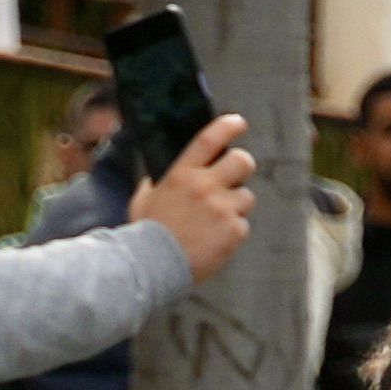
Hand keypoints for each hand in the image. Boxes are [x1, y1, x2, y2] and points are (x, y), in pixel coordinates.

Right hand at [138, 116, 260, 281]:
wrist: (154, 266)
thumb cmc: (145, 234)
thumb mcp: (144, 199)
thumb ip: (157, 184)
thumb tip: (160, 178)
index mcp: (182, 174)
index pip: (210, 139)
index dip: (228, 127)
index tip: (238, 123)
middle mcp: (205, 186)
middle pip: (243, 161)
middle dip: (242, 167)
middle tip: (235, 177)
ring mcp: (222, 209)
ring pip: (246, 197)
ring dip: (236, 206)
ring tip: (215, 223)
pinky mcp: (234, 231)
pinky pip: (242, 225)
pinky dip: (232, 232)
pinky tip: (214, 241)